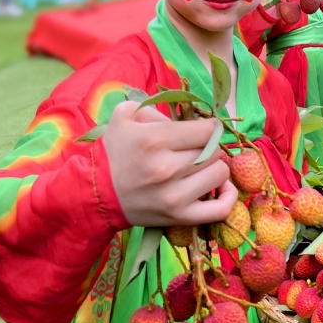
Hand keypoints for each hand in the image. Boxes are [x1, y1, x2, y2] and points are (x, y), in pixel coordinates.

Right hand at [103, 101, 236, 227]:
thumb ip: (155, 106)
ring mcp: (174, 195)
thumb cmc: (114, 152)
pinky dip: (227, 197)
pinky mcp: (178, 217)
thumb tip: (187, 117)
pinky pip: (220, 209)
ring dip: (214, 168)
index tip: (201, 132)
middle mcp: (166, 168)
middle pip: (214, 151)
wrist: (94, 193)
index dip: (209, 128)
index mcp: (155, 140)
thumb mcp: (125, 116)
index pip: (208, 129)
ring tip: (201, 168)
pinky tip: (221, 188)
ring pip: (220, 173)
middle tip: (195, 151)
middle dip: (208, 147)